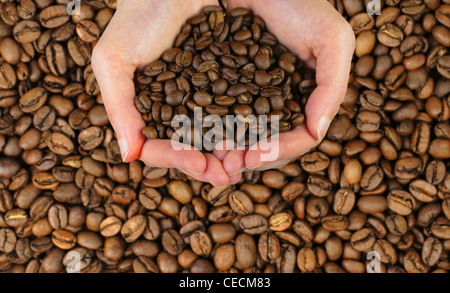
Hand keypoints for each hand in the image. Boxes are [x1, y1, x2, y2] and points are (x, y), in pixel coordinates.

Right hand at [92, 0, 236, 186]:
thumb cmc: (137, 17)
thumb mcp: (114, 58)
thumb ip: (118, 105)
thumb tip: (128, 155)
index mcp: (144, 111)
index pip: (157, 148)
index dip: (177, 161)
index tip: (200, 165)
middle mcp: (171, 110)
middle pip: (188, 150)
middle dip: (207, 166)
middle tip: (228, 176)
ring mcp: (196, 100)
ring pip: (212, 137)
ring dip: (227, 153)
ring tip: (245, 164)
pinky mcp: (220, 85)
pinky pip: (231, 113)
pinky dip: (242, 128)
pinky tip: (256, 137)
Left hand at [220, 0, 354, 173]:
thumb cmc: (301, 5)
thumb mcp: (332, 40)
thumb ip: (333, 86)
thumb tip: (317, 131)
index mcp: (308, 99)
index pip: (300, 138)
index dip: (280, 151)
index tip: (255, 157)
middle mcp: (282, 103)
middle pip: (271, 143)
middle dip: (251, 158)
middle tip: (227, 166)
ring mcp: (255, 97)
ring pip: (245, 135)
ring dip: (230, 152)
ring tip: (212, 158)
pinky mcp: (229, 87)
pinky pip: (221, 115)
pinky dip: (214, 130)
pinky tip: (200, 136)